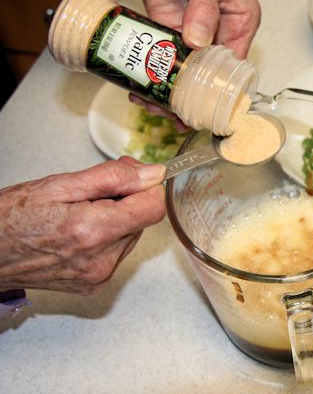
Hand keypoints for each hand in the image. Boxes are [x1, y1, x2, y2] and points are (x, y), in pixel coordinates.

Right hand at [0, 157, 165, 294]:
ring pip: (131, 235)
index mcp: (92, 231)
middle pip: (142, 220)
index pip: (153, 208)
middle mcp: (101, 260)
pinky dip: (106, 237)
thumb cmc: (10, 218)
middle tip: (93, 190)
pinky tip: (79, 232)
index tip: (133, 175)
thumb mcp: (58, 185)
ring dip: (116, 218)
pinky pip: (117, 252)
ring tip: (80, 213)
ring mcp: (99, 276)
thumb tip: (152, 174)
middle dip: (126, 199)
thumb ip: (112, 177)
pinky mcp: (95, 284)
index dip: (147, 186)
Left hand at [131, 0, 260, 123]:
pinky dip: (152, 76)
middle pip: (208, 77)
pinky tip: (140, 90)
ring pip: (184, 73)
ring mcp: (191, 34)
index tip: (204, 109)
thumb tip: (197, 41)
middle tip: (172, 115)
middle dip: (189, 99)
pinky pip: (162, 59)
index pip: (235, 68)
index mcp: (240, 23)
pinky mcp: (168, 30)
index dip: (220, 93)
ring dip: (168, 93)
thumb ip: (204, 8)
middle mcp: (217, 33)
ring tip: (151, 105)